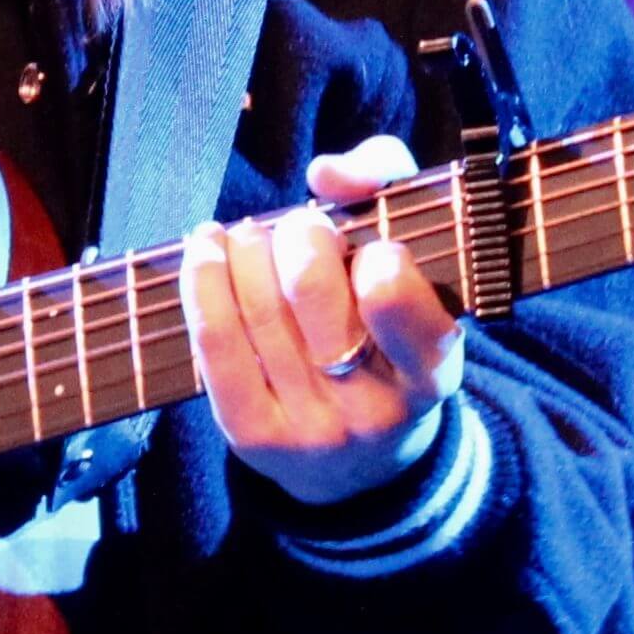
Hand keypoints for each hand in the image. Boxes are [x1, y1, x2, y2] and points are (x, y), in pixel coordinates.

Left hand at [185, 135, 472, 507]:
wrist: (362, 460)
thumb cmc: (387, 330)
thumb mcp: (418, 259)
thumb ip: (388, 185)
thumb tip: (326, 173)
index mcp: (430, 369)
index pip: (399, 306)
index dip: (379, 261)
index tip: (371, 247)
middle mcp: (375, 409)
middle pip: (313, 294)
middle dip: (299, 238)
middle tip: (300, 229)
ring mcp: (311, 428)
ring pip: (258, 311)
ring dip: (245, 251)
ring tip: (250, 236)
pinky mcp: (254, 437)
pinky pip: (216, 347)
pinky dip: (202, 283)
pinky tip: (205, 250)